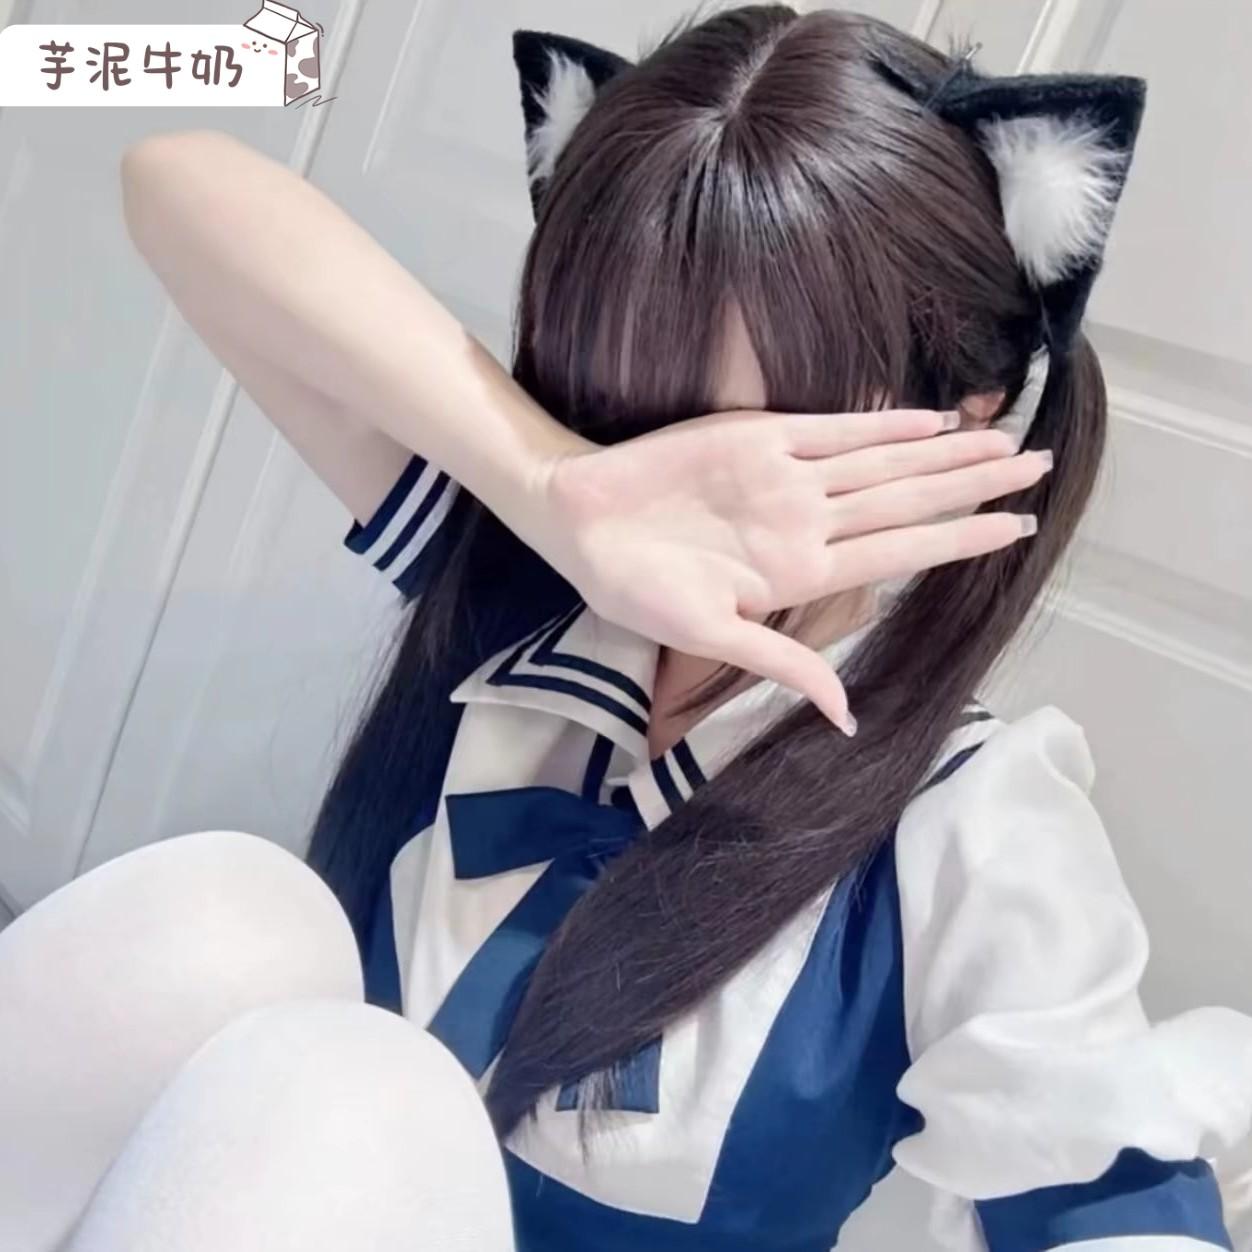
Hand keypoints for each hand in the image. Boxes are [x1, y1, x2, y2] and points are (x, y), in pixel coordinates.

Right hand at [531, 407, 1049, 734]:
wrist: (582, 517)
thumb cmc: (633, 585)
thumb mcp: (708, 635)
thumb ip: (782, 663)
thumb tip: (847, 719)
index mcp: (800, 573)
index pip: (900, 552)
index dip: (960, 538)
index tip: (1018, 528)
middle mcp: (806, 523)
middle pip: (907, 500)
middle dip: (974, 485)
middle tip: (1040, 467)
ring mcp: (787, 479)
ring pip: (883, 462)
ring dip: (944, 451)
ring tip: (1004, 440)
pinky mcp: (760, 439)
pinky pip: (835, 429)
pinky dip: (884, 422)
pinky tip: (931, 417)